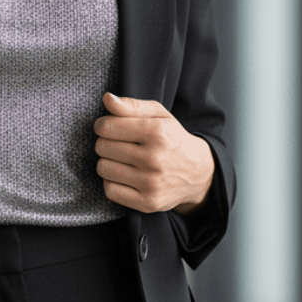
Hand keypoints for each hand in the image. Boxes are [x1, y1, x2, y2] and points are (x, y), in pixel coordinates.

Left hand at [94, 92, 214, 214]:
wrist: (199, 174)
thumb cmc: (172, 139)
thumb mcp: (158, 115)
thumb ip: (132, 105)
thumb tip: (107, 98)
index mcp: (157, 132)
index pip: (107, 127)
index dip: (103, 125)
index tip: (110, 127)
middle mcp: (154, 158)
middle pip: (102, 147)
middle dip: (105, 143)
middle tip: (119, 144)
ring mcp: (151, 183)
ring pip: (103, 168)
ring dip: (107, 162)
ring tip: (122, 160)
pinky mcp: (147, 203)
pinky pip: (110, 190)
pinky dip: (112, 182)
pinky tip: (124, 176)